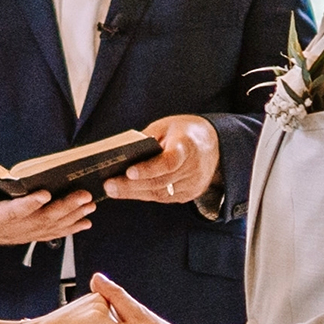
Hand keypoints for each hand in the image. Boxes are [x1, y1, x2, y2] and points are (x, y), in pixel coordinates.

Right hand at [0, 169, 96, 245]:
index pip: (11, 213)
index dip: (28, 205)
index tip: (44, 194)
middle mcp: (8, 230)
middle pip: (39, 220)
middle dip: (64, 208)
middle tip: (84, 196)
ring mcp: (19, 235)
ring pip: (49, 228)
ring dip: (72, 217)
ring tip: (90, 205)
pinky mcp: (26, 235)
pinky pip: (50, 234)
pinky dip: (69, 229)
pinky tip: (85, 222)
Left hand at [104, 115, 218, 203]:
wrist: (215, 144)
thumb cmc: (183, 132)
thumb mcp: (166, 127)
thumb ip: (147, 140)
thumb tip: (121, 156)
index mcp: (188, 146)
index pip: (169, 162)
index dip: (149, 168)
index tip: (129, 171)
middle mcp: (193, 169)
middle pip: (160, 181)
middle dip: (131, 185)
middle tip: (108, 185)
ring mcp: (193, 185)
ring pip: (160, 193)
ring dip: (133, 193)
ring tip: (111, 189)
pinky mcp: (190, 195)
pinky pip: (164, 197)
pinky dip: (144, 194)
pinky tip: (126, 192)